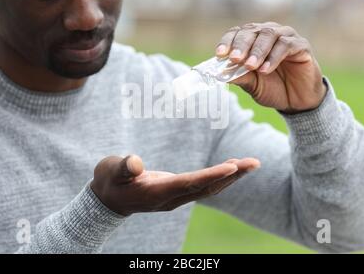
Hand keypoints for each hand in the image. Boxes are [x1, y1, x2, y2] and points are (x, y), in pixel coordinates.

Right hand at [90, 155, 259, 215]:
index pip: (189, 183)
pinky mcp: (177, 192)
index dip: (211, 176)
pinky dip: (220, 177)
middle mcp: (171, 198)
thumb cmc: (109, 182)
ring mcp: (176, 197)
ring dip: (231, 177)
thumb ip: (124, 167)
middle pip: (207, 188)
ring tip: (251, 164)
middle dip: (232, 176)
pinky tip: (232, 167)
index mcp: (156, 193)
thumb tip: (136, 163)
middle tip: (254, 163)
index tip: (232, 167)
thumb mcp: (110, 171)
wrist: (108, 201)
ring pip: (209, 188)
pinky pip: (204, 186)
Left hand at [216, 22, 326, 113]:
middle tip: (235, 58)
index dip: (228, 41)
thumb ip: (239, 77)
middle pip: (252, 30)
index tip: (220, 54)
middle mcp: (268, 33)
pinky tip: (265, 70)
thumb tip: (219, 74)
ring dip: (257, 51)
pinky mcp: (301, 45)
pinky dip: (274, 57)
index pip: (237, 33)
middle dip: (241, 45)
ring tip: (250, 66)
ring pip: (269, 34)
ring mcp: (286, 37)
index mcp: (253, 39)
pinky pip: (286, 45)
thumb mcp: (252, 84)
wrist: (297, 101)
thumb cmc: (273, 88)